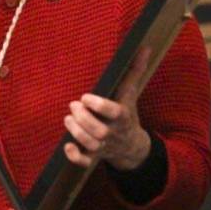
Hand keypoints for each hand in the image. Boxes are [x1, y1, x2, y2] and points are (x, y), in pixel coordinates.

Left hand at [63, 46, 152, 169]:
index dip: (99, 106)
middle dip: (83, 118)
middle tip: (73, 106)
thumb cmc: (126, 114)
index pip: (114, 112)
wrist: (132, 146)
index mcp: (122, 116)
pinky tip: (68, 145)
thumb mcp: (130, 94)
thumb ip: (133, 71)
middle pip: (99, 131)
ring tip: (68, 119)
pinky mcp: (94, 156)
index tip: (86, 96)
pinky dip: (75, 156)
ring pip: (91, 144)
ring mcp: (104, 146)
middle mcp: (113, 132)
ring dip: (76, 132)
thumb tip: (143, 47)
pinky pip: (85, 162)